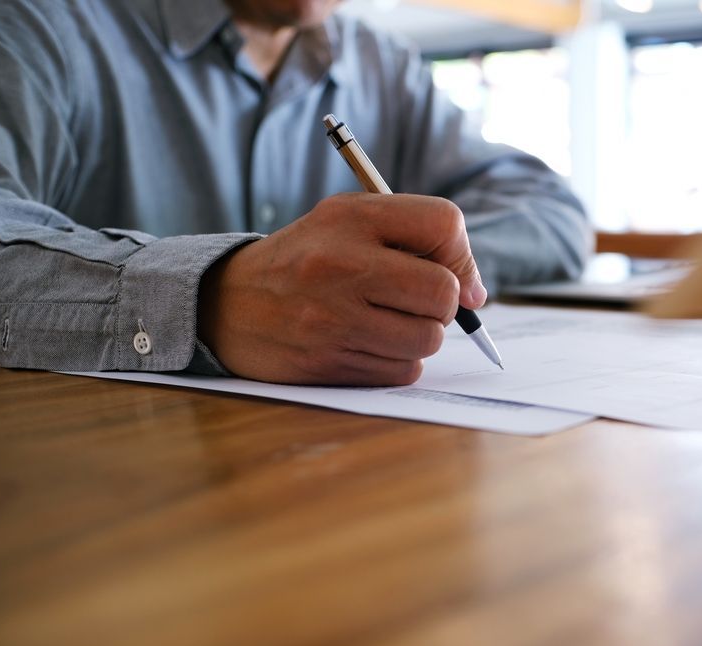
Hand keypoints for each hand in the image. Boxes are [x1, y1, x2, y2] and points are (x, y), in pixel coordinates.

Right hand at [198, 192, 486, 384]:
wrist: (226, 304)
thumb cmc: (306, 261)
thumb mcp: (348, 223)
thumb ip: (414, 240)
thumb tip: (475, 295)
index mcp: (350, 217)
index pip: (443, 224)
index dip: (461, 255)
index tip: (453, 276)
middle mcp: (341, 264)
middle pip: (443, 292)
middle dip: (442, 305)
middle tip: (415, 303)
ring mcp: (333, 318)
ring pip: (427, 339)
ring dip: (418, 336)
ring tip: (384, 322)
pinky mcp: (328, 363)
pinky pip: (402, 371)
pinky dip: (397, 362)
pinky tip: (367, 344)